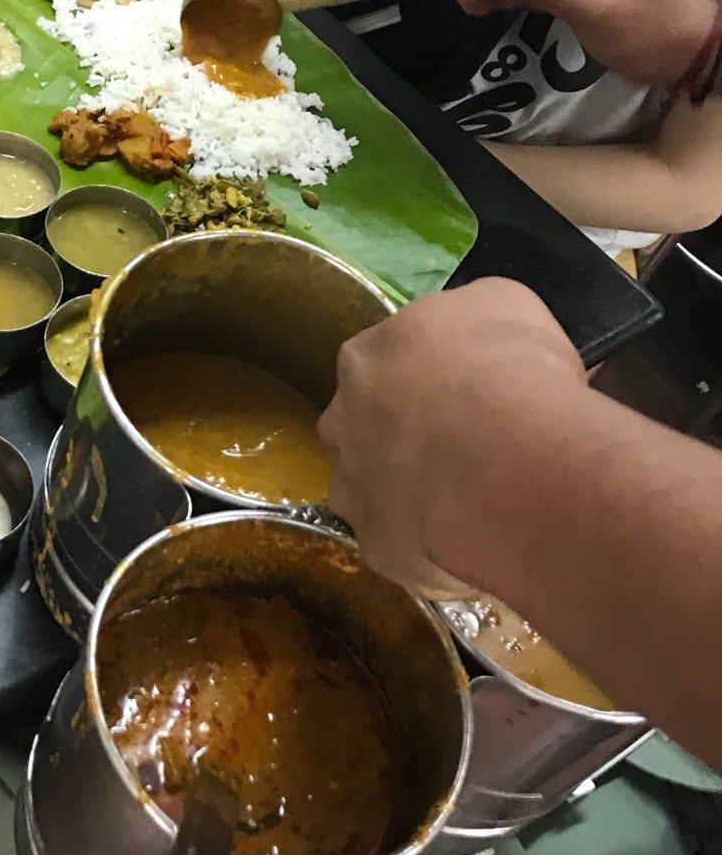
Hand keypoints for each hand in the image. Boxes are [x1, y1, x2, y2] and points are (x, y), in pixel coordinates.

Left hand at [317, 279, 585, 597]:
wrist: (511, 459)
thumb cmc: (512, 368)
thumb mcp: (505, 305)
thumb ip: (473, 321)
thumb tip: (477, 337)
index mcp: (366, 359)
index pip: (380, 367)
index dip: (421, 381)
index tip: (458, 396)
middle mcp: (342, 423)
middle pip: (359, 431)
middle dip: (398, 440)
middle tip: (458, 452)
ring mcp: (354, 490)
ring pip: (370, 495)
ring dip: (406, 498)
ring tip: (466, 506)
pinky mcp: (379, 548)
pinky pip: (403, 549)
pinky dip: (432, 549)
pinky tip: (473, 546)